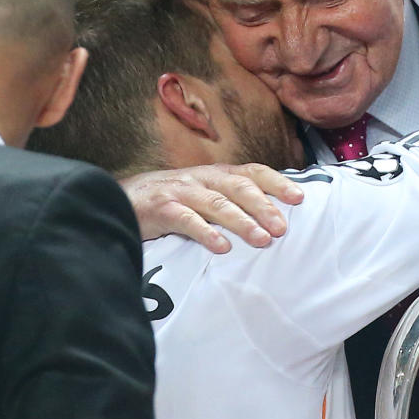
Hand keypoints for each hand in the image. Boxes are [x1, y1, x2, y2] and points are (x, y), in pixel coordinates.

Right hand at [119, 164, 303, 251]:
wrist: (118, 200)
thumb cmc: (168, 201)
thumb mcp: (201, 195)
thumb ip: (230, 201)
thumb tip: (270, 216)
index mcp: (214, 175)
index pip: (251, 172)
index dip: (276, 183)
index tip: (299, 197)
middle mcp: (201, 179)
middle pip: (238, 187)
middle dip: (264, 206)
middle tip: (282, 228)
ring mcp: (180, 193)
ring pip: (217, 203)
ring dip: (242, 222)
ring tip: (262, 240)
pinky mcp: (161, 210)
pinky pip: (187, 220)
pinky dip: (206, 233)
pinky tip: (221, 247)